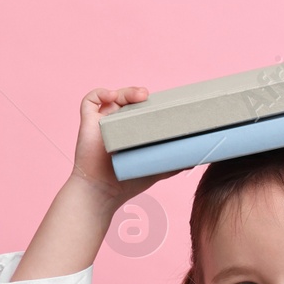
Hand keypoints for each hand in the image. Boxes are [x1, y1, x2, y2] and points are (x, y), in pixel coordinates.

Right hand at [66, 86, 186, 204]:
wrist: (103, 192)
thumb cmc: (127, 183)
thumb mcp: (155, 169)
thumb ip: (172, 162)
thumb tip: (196, 158)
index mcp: (132, 130)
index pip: (141, 109)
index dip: (151, 103)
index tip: (165, 102)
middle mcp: (117, 123)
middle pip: (128, 99)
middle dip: (139, 94)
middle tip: (151, 97)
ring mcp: (102, 121)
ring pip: (113, 95)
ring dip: (126, 91)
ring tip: (141, 95)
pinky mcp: (88, 121)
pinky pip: (91, 99)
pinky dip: (101, 92)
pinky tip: (112, 96)